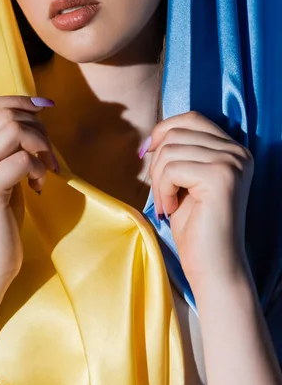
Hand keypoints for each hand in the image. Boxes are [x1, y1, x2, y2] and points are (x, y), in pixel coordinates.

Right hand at [0, 96, 57, 284]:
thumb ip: (2, 144)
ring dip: (41, 145)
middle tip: (49, 153)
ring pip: (14, 131)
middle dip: (37, 127)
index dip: (18, 100)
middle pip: (4, 116)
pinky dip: (40, 168)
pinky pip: (23, 159)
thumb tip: (34, 110)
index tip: (45, 106)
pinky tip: (39, 186)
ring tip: (47, 168)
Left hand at [141, 111, 253, 291]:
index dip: (163, 130)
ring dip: (158, 181)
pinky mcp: (220, 177)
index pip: (192, 118)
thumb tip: (151, 137)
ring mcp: (231, 162)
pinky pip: (171, 169)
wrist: (214, 266)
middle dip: (157, 163)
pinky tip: (171, 210)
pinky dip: (162, 190)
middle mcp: (237, 151)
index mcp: (232, 149)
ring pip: (170, 150)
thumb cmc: (196, 227)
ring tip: (166, 205)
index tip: (146, 153)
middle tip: (161, 195)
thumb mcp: (185, 180)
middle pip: (177, 133)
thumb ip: (179, 152)